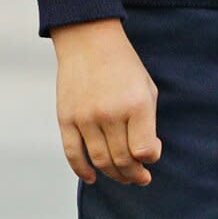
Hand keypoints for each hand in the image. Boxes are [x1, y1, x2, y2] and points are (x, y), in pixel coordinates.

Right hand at [52, 18, 160, 186]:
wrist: (88, 41)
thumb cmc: (123, 66)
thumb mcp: (146, 88)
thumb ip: (148, 122)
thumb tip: (144, 156)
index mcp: (136, 105)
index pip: (144, 151)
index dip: (150, 158)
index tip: (151, 153)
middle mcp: (110, 113)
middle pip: (123, 160)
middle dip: (134, 174)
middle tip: (139, 177)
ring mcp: (86, 117)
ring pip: (100, 161)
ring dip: (113, 175)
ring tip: (122, 177)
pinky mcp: (66, 118)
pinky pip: (73, 153)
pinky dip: (82, 171)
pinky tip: (92, 178)